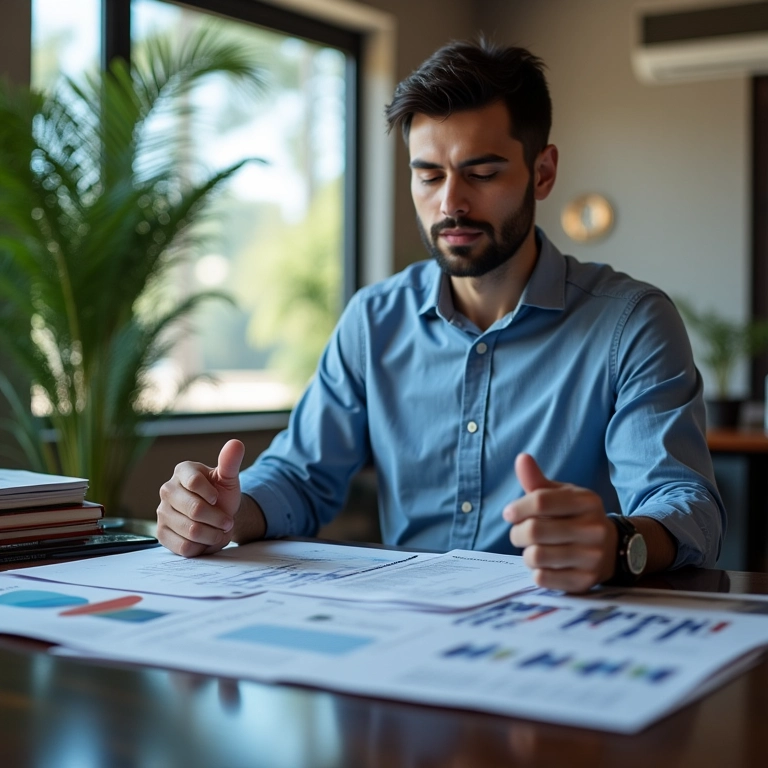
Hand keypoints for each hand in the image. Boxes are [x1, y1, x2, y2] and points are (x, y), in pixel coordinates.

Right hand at [157, 439, 244, 556]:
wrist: (218, 515)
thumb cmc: (221, 494)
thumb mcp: (228, 478)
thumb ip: (230, 462)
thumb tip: (236, 443)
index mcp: (183, 471)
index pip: (194, 483)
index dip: (212, 495)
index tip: (218, 498)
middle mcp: (167, 490)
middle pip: (195, 510)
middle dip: (218, 519)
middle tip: (228, 521)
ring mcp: (162, 513)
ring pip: (191, 531)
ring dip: (213, 534)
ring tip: (220, 530)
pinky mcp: (162, 534)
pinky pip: (184, 547)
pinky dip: (202, 547)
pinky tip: (206, 539)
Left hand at [502, 453, 616, 592]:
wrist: (612, 549)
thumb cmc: (575, 517)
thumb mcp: (561, 495)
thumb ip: (537, 480)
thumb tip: (521, 458)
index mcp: (587, 501)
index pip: (541, 501)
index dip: (518, 508)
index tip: (509, 514)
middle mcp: (594, 529)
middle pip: (534, 530)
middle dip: (517, 533)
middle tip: (518, 534)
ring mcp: (592, 557)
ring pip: (536, 556)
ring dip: (526, 554)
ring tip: (534, 549)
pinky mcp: (585, 581)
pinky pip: (543, 578)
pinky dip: (537, 572)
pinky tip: (546, 566)